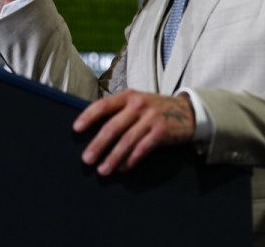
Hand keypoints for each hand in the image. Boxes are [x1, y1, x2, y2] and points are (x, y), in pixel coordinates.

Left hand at [73, 90, 195, 175]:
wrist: (188, 111)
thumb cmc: (156, 109)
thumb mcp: (138, 102)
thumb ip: (120, 111)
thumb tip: (94, 132)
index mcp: (129, 96)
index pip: (104, 105)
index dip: (89, 117)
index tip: (76, 129)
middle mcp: (139, 104)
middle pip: (113, 126)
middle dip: (98, 145)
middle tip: (87, 160)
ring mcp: (151, 117)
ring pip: (127, 140)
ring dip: (113, 157)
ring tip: (103, 170)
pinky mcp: (162, 130)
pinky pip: (142, 148)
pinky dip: (131, 160)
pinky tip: (123, 168)